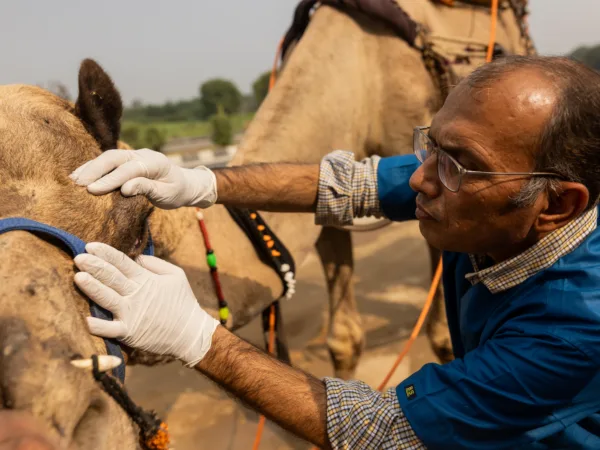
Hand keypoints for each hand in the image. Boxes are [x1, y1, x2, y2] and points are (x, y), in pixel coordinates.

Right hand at [69, 149, 216, 208]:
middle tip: (78, 183)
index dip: (111, 179)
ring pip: (109, 157)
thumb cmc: (176, 192)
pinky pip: (109, 161)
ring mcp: (134, 155)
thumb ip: (147, 189)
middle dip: (95, 169)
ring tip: (73, 180)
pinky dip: (94, 167)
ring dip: (90, 167)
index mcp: (155, 162)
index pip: (129, 169)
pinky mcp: (128, 160)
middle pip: (115, 157)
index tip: (93, 190)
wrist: (184, 184)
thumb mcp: (166, 194)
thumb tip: (125, 188)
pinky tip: (79, 175)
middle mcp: (143, 154)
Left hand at [73, 242, 218, 365]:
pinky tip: (85, 319)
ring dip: (92, 287)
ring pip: (107, 298)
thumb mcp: (176, 275)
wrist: (190, 333)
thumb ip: (155, 264)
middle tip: (78, 257)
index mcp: (146, 279)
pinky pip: (111, 329)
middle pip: (111, 277)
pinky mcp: (130, 332)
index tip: (90, 245)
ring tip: (78, 277)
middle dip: (94, 266)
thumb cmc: (183, 302)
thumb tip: (135, 257)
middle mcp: (136, 295)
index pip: (122, 262)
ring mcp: (131, 314)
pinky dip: (98, 326)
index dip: (105, 252)